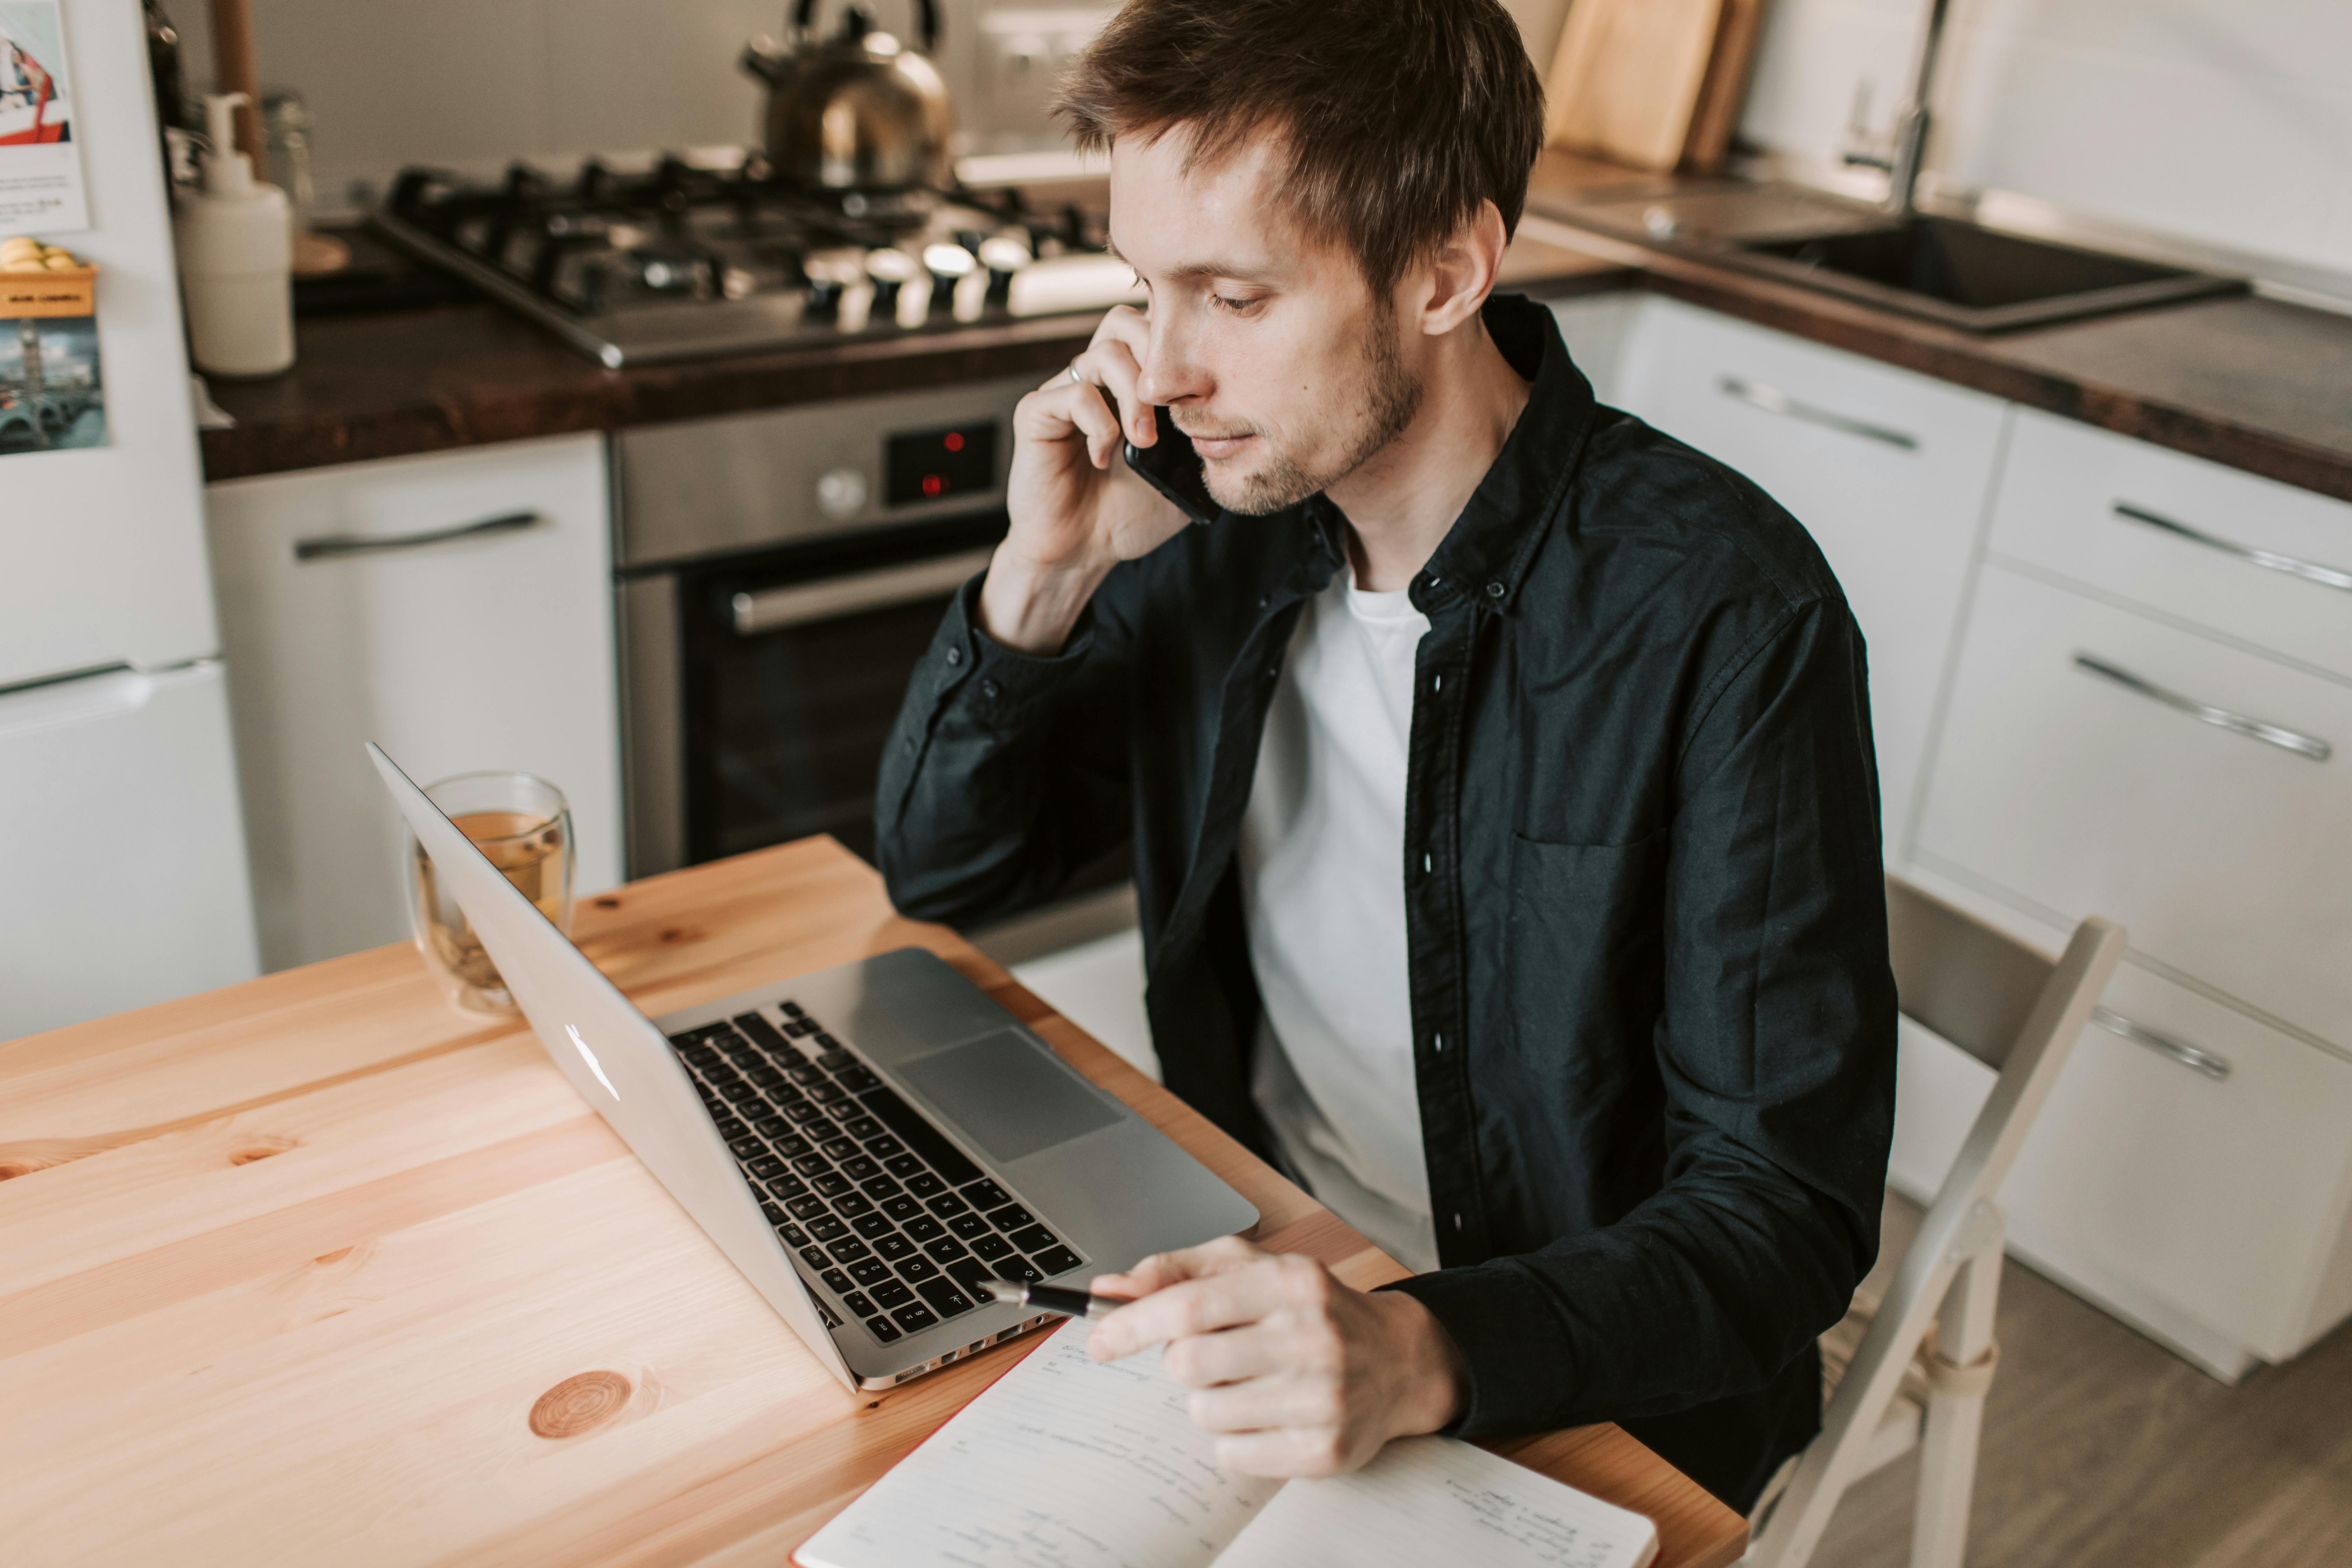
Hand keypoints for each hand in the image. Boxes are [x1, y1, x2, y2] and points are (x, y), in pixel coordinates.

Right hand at [983, 304, 1186, 653]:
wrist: (1082, 552)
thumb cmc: (1127, 514)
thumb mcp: (1183, 473)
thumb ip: (1202, 436)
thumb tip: (1234, 407)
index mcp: (1128, 384)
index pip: (1151, 330)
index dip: (1179, 348)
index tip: (1201, 394)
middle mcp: (1095, 379)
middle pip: (1124, 321)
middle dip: (1158, 357)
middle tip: (1175, 406)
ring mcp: (1063, 393)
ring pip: (1104, 353)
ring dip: (1135, 396)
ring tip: (1145, 441)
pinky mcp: (1036, 414)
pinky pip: (1074, 394)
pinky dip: (1100, 425)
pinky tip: (1104, 457)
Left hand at [1085, 1236, 1469, 1477]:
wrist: (1398, 1359)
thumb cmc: (1311, 1309)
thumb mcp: (1251, 1269)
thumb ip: (1177, 1271)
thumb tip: (1109, 1289)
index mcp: (1290, 1282)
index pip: (1187, 1306)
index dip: (1131, 1325)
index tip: (1098, 1340)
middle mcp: (1312, 1336)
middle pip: (1188, 1365)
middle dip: (1185, 1364)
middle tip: (1218, 1355)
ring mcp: (1322, 1398)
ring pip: (1206, 1413)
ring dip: (1211, 1402)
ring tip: (1251, 1383)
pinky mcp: (1326, 1450)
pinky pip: (1232, 1454)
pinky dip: (1236, 1439)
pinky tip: (1269, 1415)